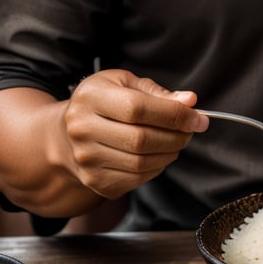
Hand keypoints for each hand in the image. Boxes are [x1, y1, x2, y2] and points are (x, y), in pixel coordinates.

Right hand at [61, 69, 208, 198]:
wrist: (65, 134)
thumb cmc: (101, 102)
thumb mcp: (123, 83)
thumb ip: (156, 92)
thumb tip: (189, 101)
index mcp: (91, 97)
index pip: (138, 108)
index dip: (173, 114)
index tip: (197, 117)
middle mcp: (82, 129)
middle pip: (141, 139)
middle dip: (176, 136)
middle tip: (191, 130)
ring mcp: (86, 159)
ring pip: (141, 163)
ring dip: (170, 153)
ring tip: (177, 141)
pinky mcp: (94, 181)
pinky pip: (136, 179)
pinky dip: (157, 168)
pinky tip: (160, 155)